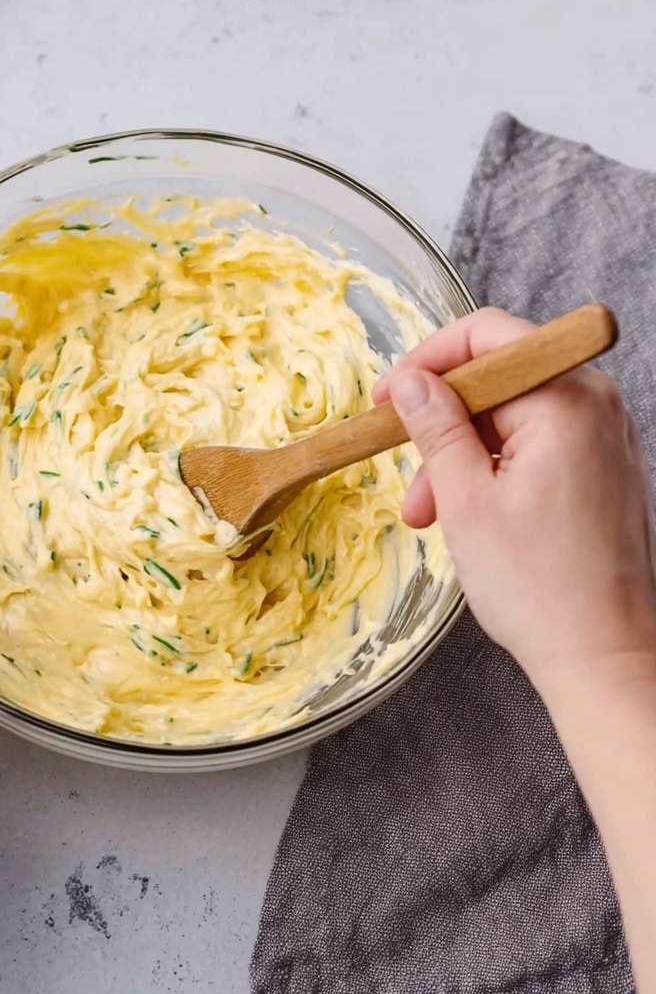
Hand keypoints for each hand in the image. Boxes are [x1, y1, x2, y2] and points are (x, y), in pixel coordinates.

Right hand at [375, 307, 655, 692]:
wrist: (606, 658)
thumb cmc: (541, 587)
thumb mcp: (465, 499)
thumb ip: (436, 428)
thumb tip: (412, 383)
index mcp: (567, 399)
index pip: (488, 336)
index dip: (427, 360)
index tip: (388, 397)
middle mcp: (597, 406)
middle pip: (498, 380)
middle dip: (441, 424)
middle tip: (405, 474)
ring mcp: (605, 439)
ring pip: (511, 418)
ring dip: (461, 456)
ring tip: (431, 515)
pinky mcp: (603, 470)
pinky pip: (536, 446)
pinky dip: (494, 470)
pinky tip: (468, 516)